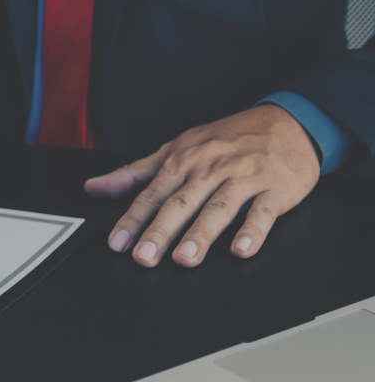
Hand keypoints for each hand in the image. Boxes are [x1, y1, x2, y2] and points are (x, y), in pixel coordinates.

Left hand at [84, 105, 320, 266]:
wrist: (289, 121)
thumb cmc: (226, 140)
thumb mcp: (176, 149)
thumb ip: (134, 173)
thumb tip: (94, 187)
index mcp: (183, 161)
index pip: (152, 194)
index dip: (133, 220)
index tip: (117, 244)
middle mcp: (210, 169)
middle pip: (181, 203)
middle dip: (161, 231)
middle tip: (145, 258)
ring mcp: (244, 178)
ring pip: (218, 207)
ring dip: (201, 234)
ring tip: (184, 259)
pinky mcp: (276, 188)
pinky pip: (263, 211)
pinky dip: (252, 231)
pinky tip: (240, 250)